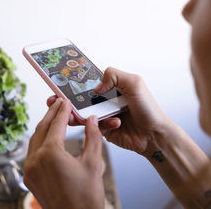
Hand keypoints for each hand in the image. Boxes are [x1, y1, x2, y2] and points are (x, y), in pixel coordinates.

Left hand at [24, 98, 104, 208]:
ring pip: (35, 139)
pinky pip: (32, 152)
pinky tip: (48, 136)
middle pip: (42, 128)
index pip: (56, 124)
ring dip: (44, 126)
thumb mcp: (93, 163)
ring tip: (54, 115)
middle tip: (59, 102)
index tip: (66, 101)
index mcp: (50, 154)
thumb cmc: (86, 197)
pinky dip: (40, 140)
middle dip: (51, 113)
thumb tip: (91, 120)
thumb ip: (93, 137)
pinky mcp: (29, 178)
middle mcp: (35, 160)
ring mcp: (29, 169)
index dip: (63, 110)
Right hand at [47, 67, 171, 154]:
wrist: (154, 135)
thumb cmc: (148, 109)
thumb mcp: (134, 83)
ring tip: (74, 114)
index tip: (59, 79)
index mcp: (111, 86)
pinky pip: (92, 126)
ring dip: (77, 113)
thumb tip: (96, 86)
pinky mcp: (102, 129)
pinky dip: (99, 124)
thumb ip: (114, 75)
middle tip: (56, 100)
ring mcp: (102, 115)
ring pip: (82, 113)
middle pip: (80, 97)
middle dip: (67, 99)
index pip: (88, 80)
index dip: (73, 80)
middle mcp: (104, 100)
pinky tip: (114, 123)